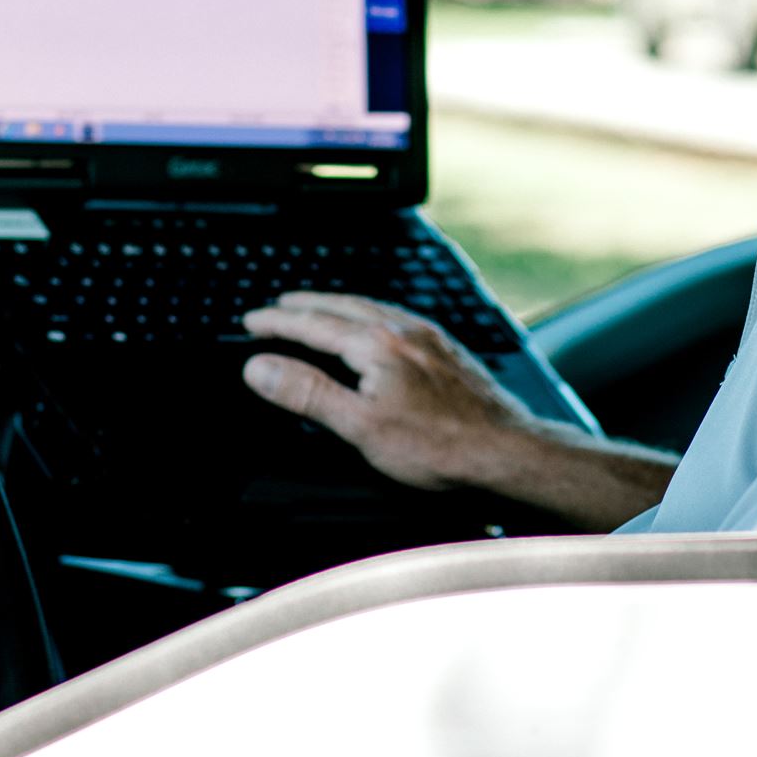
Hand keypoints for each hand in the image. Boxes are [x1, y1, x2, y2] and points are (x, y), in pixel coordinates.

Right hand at [240, 292, 534, 490]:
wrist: (505, 450)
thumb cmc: (439, 446)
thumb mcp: (360, 425)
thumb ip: (308, 393)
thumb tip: (261, 367)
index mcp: (376, 345)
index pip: (312, 325)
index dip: (277, 323)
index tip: (251, 321)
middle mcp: (403, 330)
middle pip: (342, 308)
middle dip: (305, 306)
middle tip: (278, 306)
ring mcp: (429, 337)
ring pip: (373, 309)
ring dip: (339, 306)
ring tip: (321, 309)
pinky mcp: (448, 349)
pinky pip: (399, 318)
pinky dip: (372, 315)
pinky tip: (378, 327)